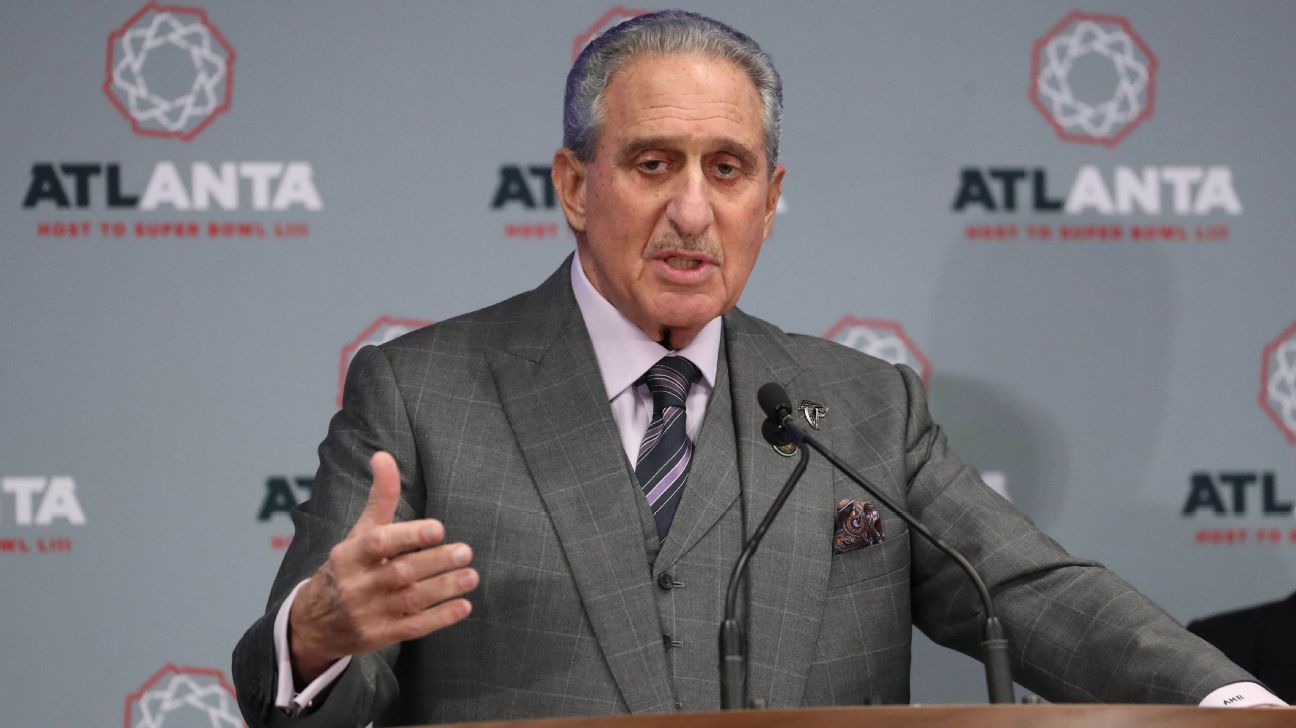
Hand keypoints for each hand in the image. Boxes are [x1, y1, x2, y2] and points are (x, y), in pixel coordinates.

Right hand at [288, 451, 477, 682]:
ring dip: (444, 588)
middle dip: (435, 562)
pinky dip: (440, 618)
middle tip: (466, 551)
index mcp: (348, 555)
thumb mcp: (358, 533)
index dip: (410, 535)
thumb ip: (380, 498)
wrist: (313, 624)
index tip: (439, 528)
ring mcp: (367, 614)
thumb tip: (384, 455)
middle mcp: (356, 585)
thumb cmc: (347, 568)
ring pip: (410, 601)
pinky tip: (464, 606)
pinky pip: (413, 628)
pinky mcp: (379, 637)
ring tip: (472, 576)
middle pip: (400, 573)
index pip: (379, 543)